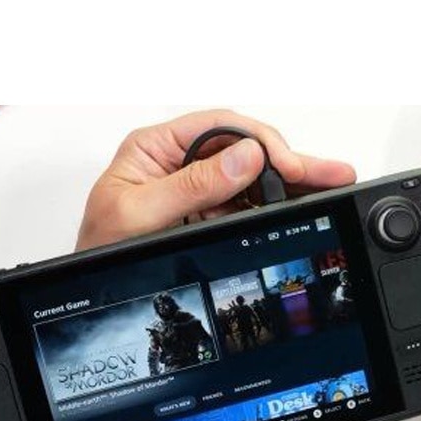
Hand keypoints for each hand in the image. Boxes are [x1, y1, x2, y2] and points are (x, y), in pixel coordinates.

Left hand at [78, 109, 355, 250]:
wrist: (91, 292)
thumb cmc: (99, 246)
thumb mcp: (138, 214)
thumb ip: (192, 185)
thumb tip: (244, 157)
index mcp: (157, 149)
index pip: (221, 127)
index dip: (261, 143)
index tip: (287, 167)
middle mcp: (180, 161)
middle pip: (245, 150)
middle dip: (290, 162)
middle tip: (329, 173)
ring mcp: (196, 188)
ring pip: (253, 177)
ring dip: (290, 184)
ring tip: (327, 188)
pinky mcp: (206, 213)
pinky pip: (247, 204)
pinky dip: (275, 206)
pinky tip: (299, 206)